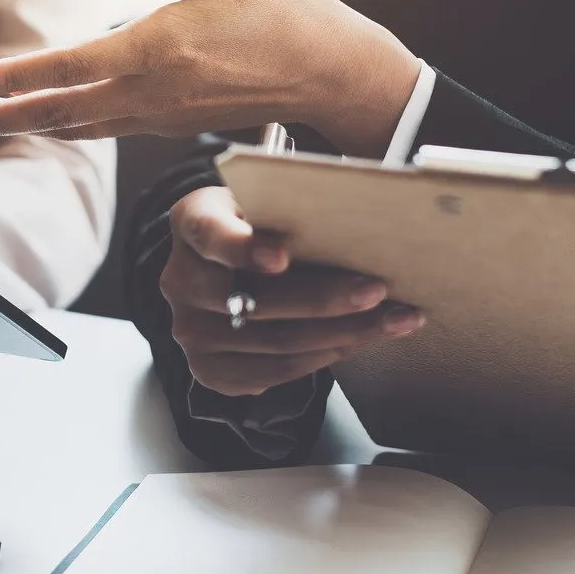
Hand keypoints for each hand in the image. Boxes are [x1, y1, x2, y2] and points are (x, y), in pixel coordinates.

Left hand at [0, 0, 421, 157]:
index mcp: (158, 51)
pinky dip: (60, 128)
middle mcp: (151, 93)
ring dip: (20, 126)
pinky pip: (102, 129)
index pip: (67, 70)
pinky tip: (40, 120)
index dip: (11, 79)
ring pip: (75, 128)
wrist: (336, 72)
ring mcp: (160, 115)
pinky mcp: (171, 121)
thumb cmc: (287, 8)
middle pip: (56, 114)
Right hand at [162, 187, 424, 397]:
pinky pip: (275, 373)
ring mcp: (191, 331)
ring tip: (393, 319)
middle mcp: (181, 281)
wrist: (222, 265)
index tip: (282, 257)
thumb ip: (289, 210)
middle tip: (377, 291)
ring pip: (276, 343)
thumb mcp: (264, 200)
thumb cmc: (258, 223)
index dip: (244, 249)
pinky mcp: (209, 369)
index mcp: (192, 224)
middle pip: (257, 301)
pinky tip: (359, 340)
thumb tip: (356, 225)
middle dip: (325, 299)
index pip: (211, 235)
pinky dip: (324, 357)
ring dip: (343, 334)